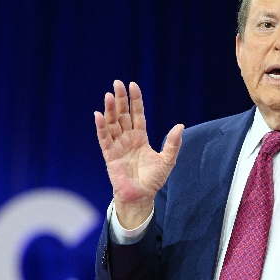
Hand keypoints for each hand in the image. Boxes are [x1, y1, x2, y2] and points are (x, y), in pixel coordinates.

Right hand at [94, 80, 182, 228]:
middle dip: (120, 99)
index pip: (137, 114)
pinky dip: (101, 127)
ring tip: (109, 95)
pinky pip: (104, 139)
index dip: (135, 101)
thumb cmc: (152, 180)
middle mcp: (127, 139)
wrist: (141, 197)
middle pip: (122, 115)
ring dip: (110, 110)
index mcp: (140, 137)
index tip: (133, 85)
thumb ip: (173, 143)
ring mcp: (117, 146)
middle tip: (117, 83)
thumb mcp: (167, 160)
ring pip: (112, 124)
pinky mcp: (109, 155)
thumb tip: (180, 125)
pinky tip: (99, 115)